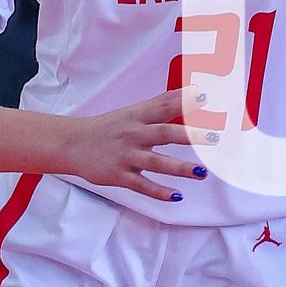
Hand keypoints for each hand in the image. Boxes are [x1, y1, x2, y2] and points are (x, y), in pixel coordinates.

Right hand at [63, 91, 207, 198]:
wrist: (70, 144)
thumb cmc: (109, 128)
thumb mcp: (133, 112)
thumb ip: (162, 103)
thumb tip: (193, 90)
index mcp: (137, 117)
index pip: (163, 106)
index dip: (184, 101)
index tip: (206, 98)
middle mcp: (133, 135)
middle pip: (163, 133)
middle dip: (190, 135)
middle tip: (215, 137)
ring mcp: (126, 156)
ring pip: (155, 162)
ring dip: (180, 168)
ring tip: (202, 173)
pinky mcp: (118, 175)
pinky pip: (141, 185)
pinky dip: (159, 191)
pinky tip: (177, 196)